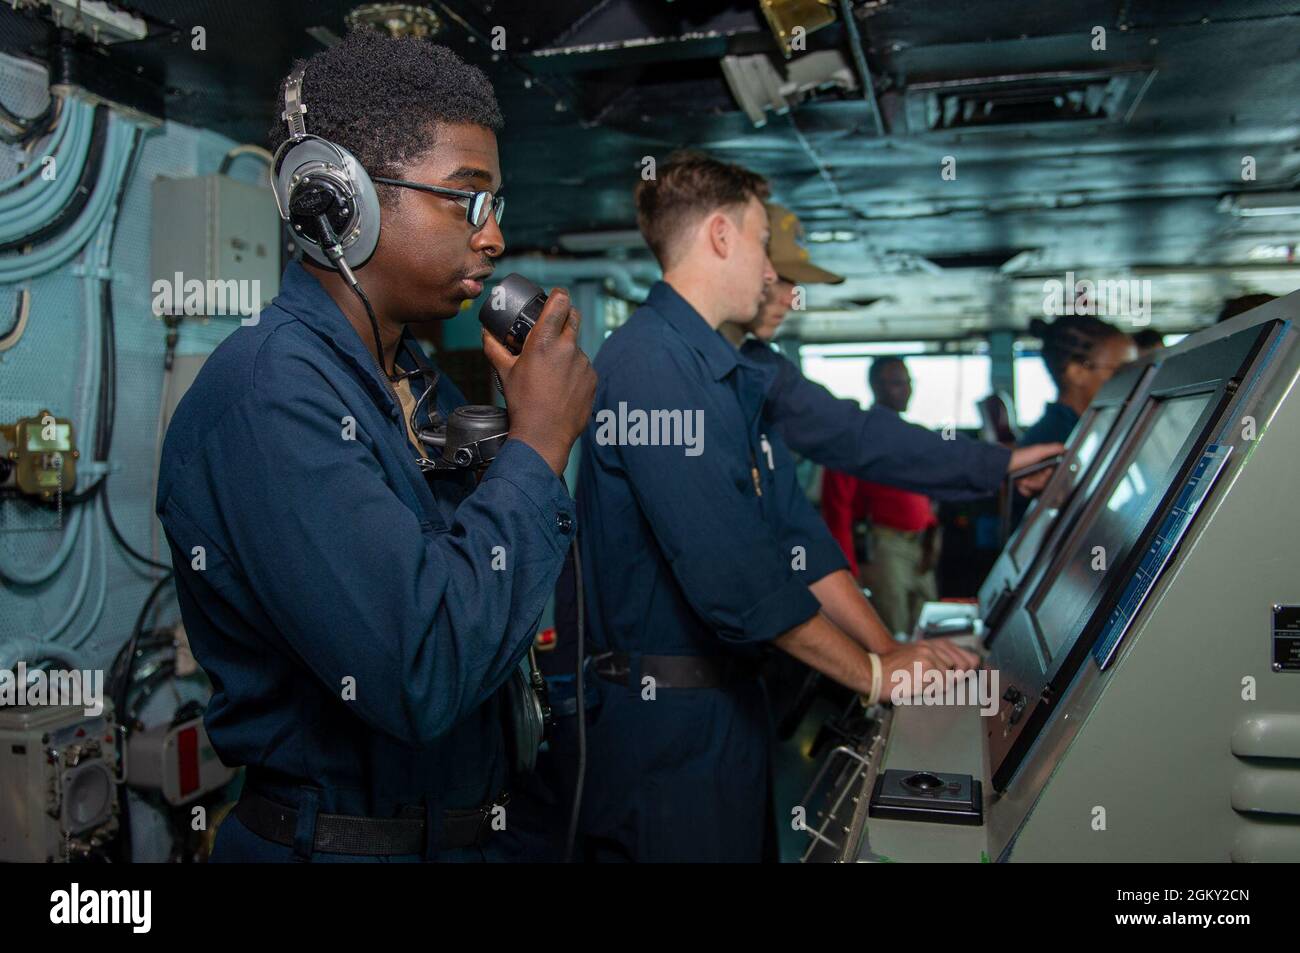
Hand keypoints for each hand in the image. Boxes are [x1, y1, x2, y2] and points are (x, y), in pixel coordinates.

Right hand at [482, 287, 596, 474]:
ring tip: (552, 372)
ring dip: (567, 351)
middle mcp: (568, 348)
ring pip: (577, 346)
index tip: (556, 296)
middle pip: (573, 318)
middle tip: (555, 324)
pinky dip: (574, 371)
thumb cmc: (523, 403)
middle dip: (565, 317)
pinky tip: (562, 386)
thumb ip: (495, 348)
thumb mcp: (505, 372)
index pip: (560, 302)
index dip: (559, 296)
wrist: (544, 434)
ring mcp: (583, 363)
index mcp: (545, 341)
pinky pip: (584, 367)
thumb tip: (486, 334)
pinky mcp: (592, 378)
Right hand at [877, 638, 980, 703]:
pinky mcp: (925, 672)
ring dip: (939, 687)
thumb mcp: (916, 656)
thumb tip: (966, 667)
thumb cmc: (893, 668)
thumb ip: (939, 659)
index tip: (966, 673)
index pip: (964, 655)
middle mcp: (931, 649)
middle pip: (959, 669)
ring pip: (949, 680)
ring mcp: (929, 660)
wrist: (874, 673)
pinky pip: (939, 687)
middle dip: (952, 679)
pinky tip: (918, 688)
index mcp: (931, 644)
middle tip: (934, 682)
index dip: (967, 667)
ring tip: (920, 684)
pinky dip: (931, 692)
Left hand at [1008, 442, 1064, 496]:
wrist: (1001, 466)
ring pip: (1037, 489)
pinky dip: (1024, 490)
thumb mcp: (1038, 450)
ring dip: (1030, 485)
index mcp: (1043, 462)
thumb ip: (1054, 448)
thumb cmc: (1019, 457)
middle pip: (1045, 483)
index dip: (1048, 476)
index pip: (1053, 475)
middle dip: (1037, 481)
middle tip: (1029, 477)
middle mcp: (1037, 470)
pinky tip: (1020, 484)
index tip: (1044, 473)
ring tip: (1022, 480)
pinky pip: (1029, 493)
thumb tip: (1066, 448)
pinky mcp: (1022, 484)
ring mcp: (1030, 477)